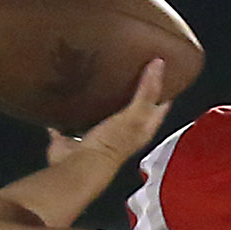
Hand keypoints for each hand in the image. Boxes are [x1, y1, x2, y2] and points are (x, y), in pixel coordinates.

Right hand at [42, 57, 171, 175]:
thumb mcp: (135, 115)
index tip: (163, 65)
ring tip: (101, 72)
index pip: (160, 105)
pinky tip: (66, 93)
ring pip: (103, 114)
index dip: (164, 87)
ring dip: (103, 99)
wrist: (78, 166)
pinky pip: (72, 120)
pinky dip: (69, 111)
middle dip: (133, 89)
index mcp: (142, 129)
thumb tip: (159, 64)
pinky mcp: (75, 137)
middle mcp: (123, 134)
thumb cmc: (111, 144)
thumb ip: (147, 91)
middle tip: (132, 63)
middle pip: (133, 109)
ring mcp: (98, 136)